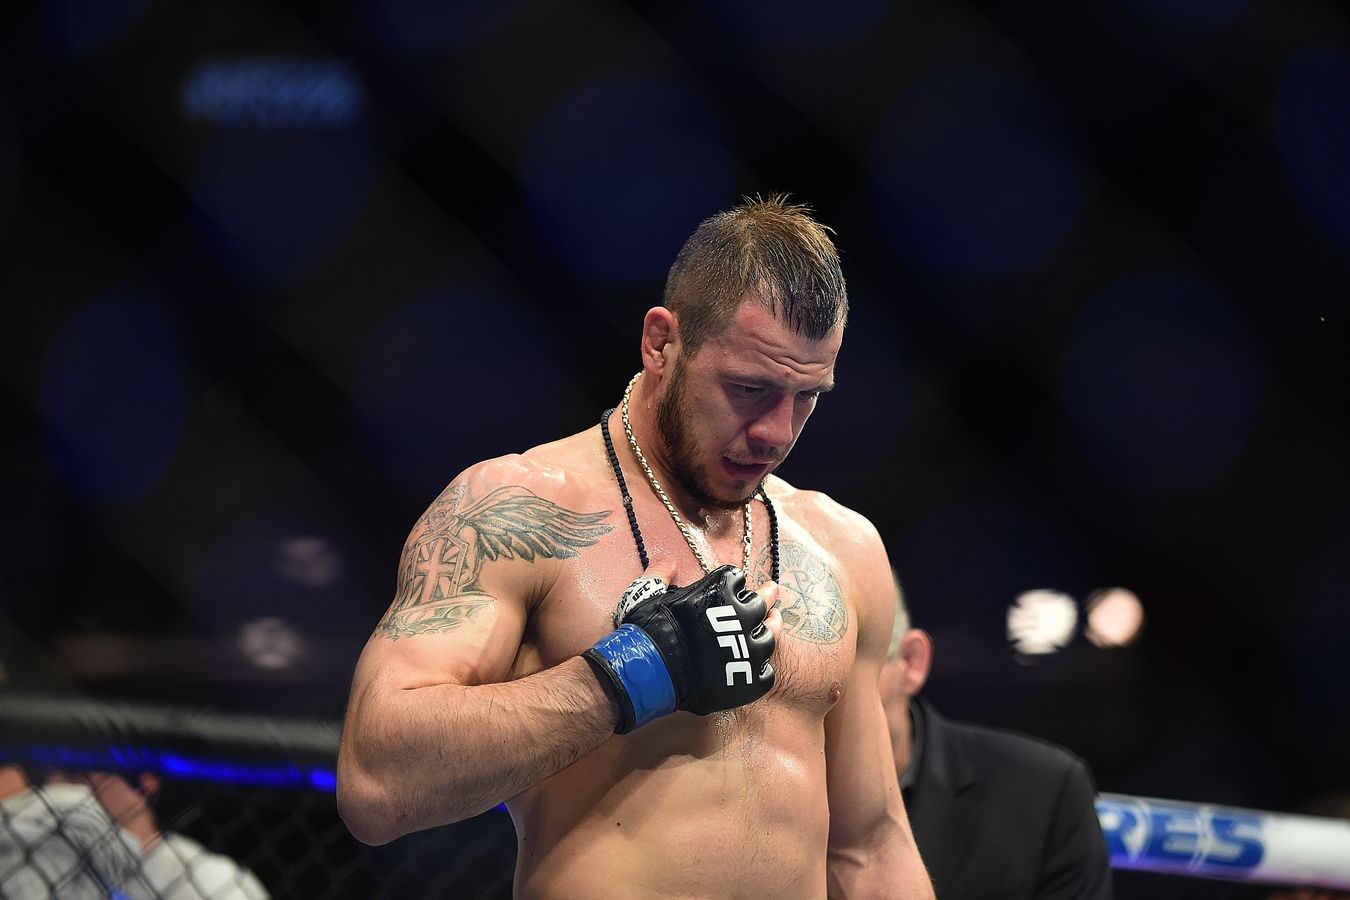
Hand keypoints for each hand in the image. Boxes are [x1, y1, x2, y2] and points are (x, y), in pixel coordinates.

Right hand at [583, 564, 778, 732]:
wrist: (649, 670)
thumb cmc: (648, 630)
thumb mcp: (648, 592)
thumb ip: (661, 574)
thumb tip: (668, 563)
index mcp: (720, 592)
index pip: (736, 579)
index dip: (733, 582)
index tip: (734, 584)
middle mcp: (741, 617)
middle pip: (761, 603)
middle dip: (766, 596)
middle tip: (772, 592)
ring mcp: (748, 650)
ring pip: (770, 636)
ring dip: (770, 630)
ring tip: (772, 625)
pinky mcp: (749, 680)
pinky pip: (766, 673)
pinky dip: (762, 669)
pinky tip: (758, 665)